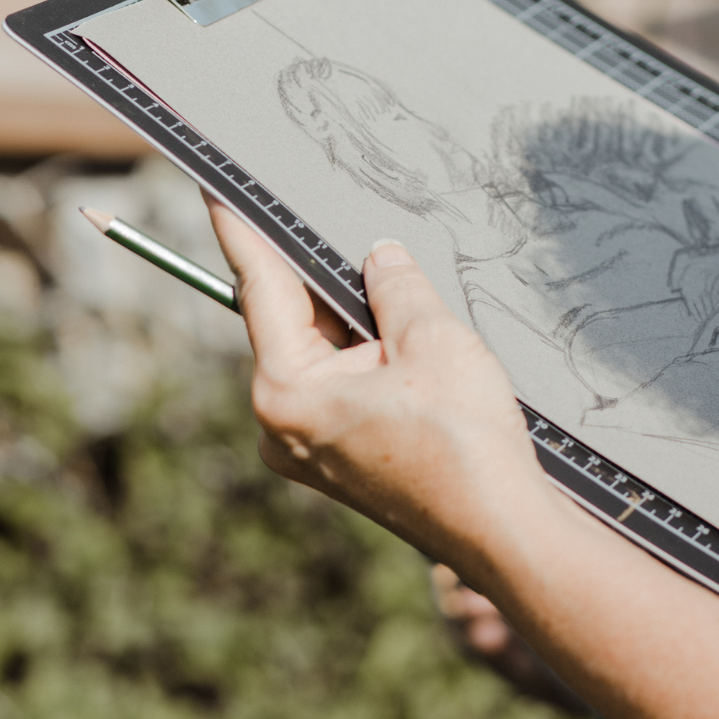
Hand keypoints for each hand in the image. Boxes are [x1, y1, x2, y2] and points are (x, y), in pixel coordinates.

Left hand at [203, 193, 555, 575]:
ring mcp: (309, 447)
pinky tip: (399, 331)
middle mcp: (282, 424)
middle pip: (290, 321)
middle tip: (319, 212)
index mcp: (285, 391)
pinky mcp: (341, 459)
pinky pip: (342, 386)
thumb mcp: (432, 339)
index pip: (257, 287)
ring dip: (352, 317)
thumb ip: (395, 286)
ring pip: (321, 354)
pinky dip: (365, 355)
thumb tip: (380, 257)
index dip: (241, 229)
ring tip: (384, 274)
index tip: (214, 187)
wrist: (504, 531)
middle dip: (316, 273)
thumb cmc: (465, 444)